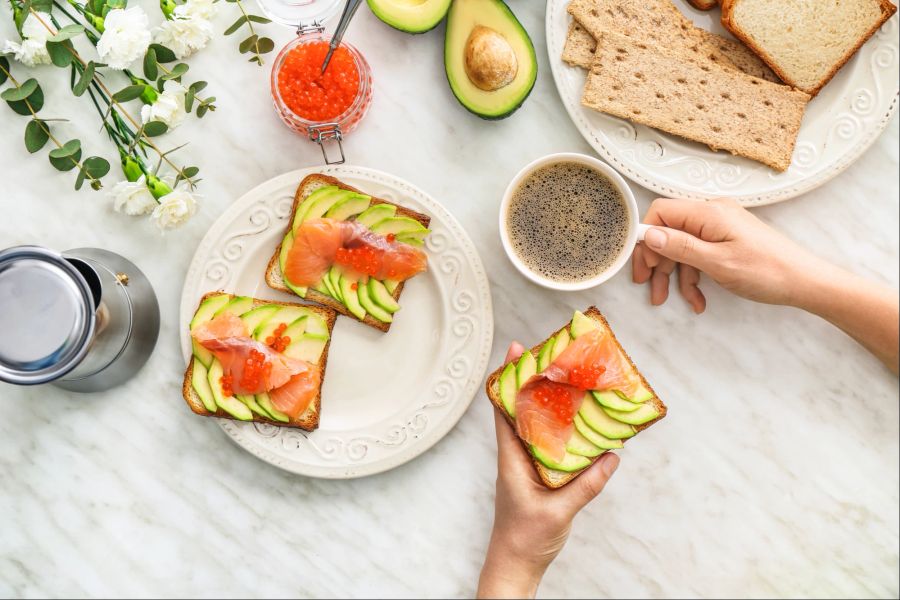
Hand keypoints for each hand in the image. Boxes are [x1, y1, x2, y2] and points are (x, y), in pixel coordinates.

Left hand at [477, 343, 619, 598]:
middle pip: (520, 411)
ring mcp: (525, 466)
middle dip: (533, 382)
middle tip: (552, 356)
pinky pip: (547, 446)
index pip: (504, 411)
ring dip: (547, 404)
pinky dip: (560, 431)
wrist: (515, 565)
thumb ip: (585, 485)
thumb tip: (611, 457)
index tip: (516, 350)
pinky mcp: (537, 476)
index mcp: (511, 459)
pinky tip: (578, 424)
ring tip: (568, 380)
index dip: (508, 380)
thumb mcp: (559, 511)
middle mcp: (516, 457)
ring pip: (535, 426)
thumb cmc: (526, 539)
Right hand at [632, 197, 832, 311]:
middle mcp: (712, 214)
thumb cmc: (766, 271)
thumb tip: (650, 234)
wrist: (804, 281)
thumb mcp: (717, 262)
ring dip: (674, 275)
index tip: (641, 264)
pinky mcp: (726, 240)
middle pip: (669, 232)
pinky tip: (696, 299)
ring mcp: (720, 227)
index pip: (661, 212)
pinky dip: (693, 276)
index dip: (645, 237)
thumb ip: (680, 246)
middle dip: (657, 262)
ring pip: (682, 247)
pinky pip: (699, 254)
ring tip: (669, 300)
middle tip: (650, 287)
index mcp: (708, 213)